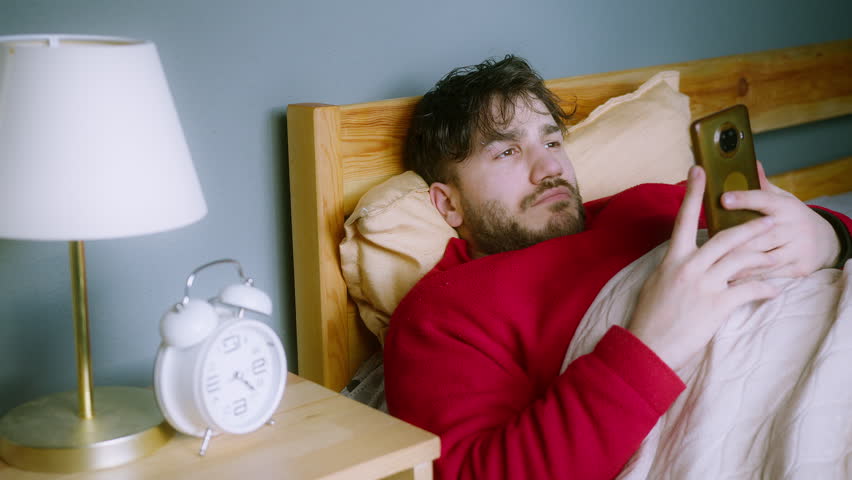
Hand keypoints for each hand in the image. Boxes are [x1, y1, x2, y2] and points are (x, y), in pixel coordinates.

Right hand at [627, 166, 779, 370]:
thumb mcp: (656, 284)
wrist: (648, 345)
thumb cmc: (649, 317)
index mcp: (672, 259)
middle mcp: (689, 267)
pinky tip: (774, 289)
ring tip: (777, 252)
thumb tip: (682, 258)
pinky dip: (765, 288)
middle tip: (770, 217)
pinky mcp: (716, 306)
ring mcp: (704, 285)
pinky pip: (748, 290)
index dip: (692, 194)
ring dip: (763, 255)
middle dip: (751, 226)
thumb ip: (673, 267)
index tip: (698, 172)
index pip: (683, 219)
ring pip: (741, 260)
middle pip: (725, 238)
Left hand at [721, 161, 840, 279]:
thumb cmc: (792, 218)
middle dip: (735, 238)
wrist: (826, 241)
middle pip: (760, 233)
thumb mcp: (782, 199)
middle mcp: (793, 227)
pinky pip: (770, 274)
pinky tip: (730, 279)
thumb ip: (763, 187)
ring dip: (738, 261)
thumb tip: (751, 164)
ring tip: (714, 263)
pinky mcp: (798, 267)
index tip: (723, 198)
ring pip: (764, 256)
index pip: (764, 200)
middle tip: (709, 242)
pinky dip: (749, 276)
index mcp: (785, 207)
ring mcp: (797, 248)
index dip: (744, 199)